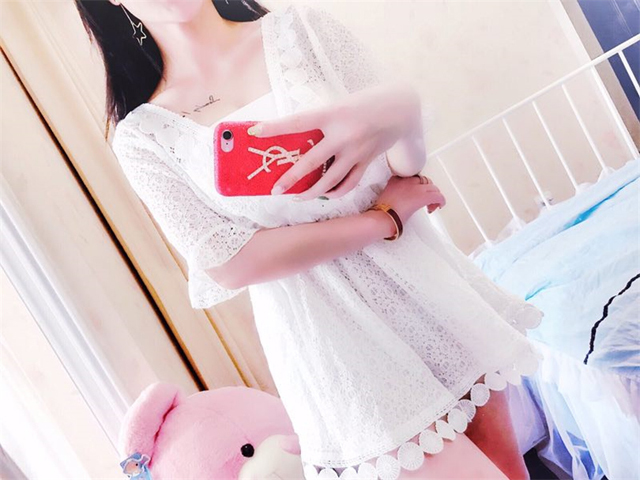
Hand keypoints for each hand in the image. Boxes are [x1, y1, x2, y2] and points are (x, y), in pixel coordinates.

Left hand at [247, 82, 423, 200]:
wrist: (402, 108)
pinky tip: (324, 195)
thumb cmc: (365, 103)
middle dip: (290, 178)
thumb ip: (322, 121)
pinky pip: (348, 183)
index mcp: (333, 113)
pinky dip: (335, 192)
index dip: (275, 127)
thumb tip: (297, 139)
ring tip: (296, 197)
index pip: (298, 122)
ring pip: (329, 180)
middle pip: (311, 162)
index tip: (255, 132)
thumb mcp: (340, 105)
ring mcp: (356, 151)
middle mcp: (343, 135)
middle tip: (275, 189)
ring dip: (311, 192)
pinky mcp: (366, 162)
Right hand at [377, 175, 445, 223]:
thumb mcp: (386, 197)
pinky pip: (438, 196)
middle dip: (428, 191)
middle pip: (425, 181)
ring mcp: (415, 187)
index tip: (417, 194)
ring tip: (430, 206)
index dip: (418, 187)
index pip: (413, 178)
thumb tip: (401, 200)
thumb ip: (395, 194)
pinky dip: (440, 201)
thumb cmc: (382, 212)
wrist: (382, 218)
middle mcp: (407, 180)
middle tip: (426, 202)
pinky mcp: (422, 196)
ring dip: (434, 196)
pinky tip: (438, 206)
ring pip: (433, 188)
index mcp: (396, 179)